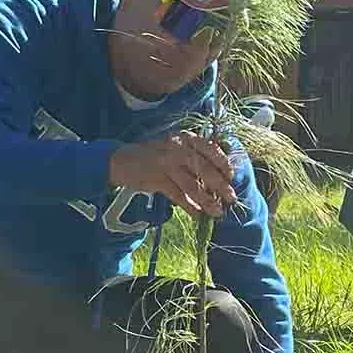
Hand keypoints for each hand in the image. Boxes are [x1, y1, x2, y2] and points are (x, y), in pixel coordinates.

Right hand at [108, 132, 234, 216]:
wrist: (121, 160)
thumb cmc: (154, 154)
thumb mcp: (175, 146)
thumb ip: (194, 154)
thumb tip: (219, 170)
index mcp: (186, 138)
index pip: (211, 149)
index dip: (224, 164)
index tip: (232, 177)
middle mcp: (178, 148)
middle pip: (205, 169)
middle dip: (220, 185)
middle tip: (231, 198)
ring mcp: (167, 164)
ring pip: (193, 185)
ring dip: (207, 200)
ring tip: (218, 212)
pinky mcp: (157, 179)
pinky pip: (178, 195)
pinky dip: (189, 206)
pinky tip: (197, 214)